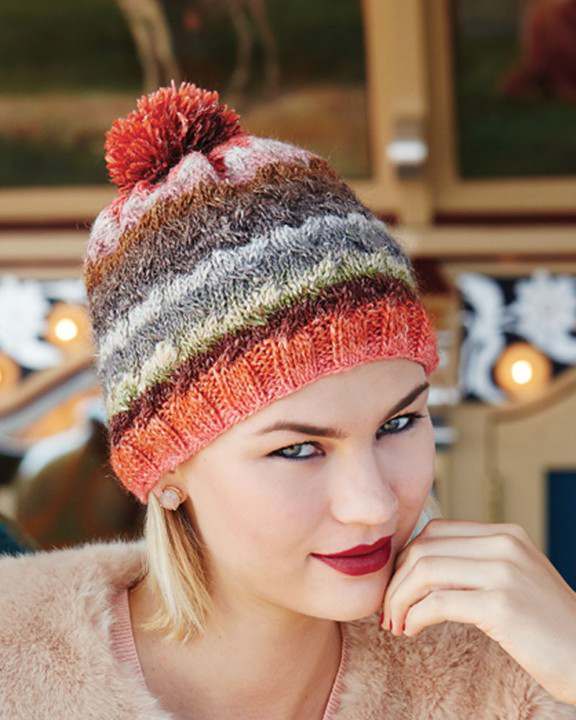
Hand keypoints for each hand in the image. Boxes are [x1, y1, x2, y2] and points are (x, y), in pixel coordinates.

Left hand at [381, 518, 575, 705]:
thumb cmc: (546, 626)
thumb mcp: (513, 578)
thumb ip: (476, 563)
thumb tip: (419, 566)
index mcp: (504, 534)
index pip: (434, 531)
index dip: (405, 558)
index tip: (395, 587)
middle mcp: (503, 544)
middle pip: (423, 547)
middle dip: (396, 580)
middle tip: (388, 611)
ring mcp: (504, 572)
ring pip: (424, 571)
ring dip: (399, 600)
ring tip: (395, 624)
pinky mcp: (501, 605)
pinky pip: (437, 602)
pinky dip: (414, 616)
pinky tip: (411, 631)